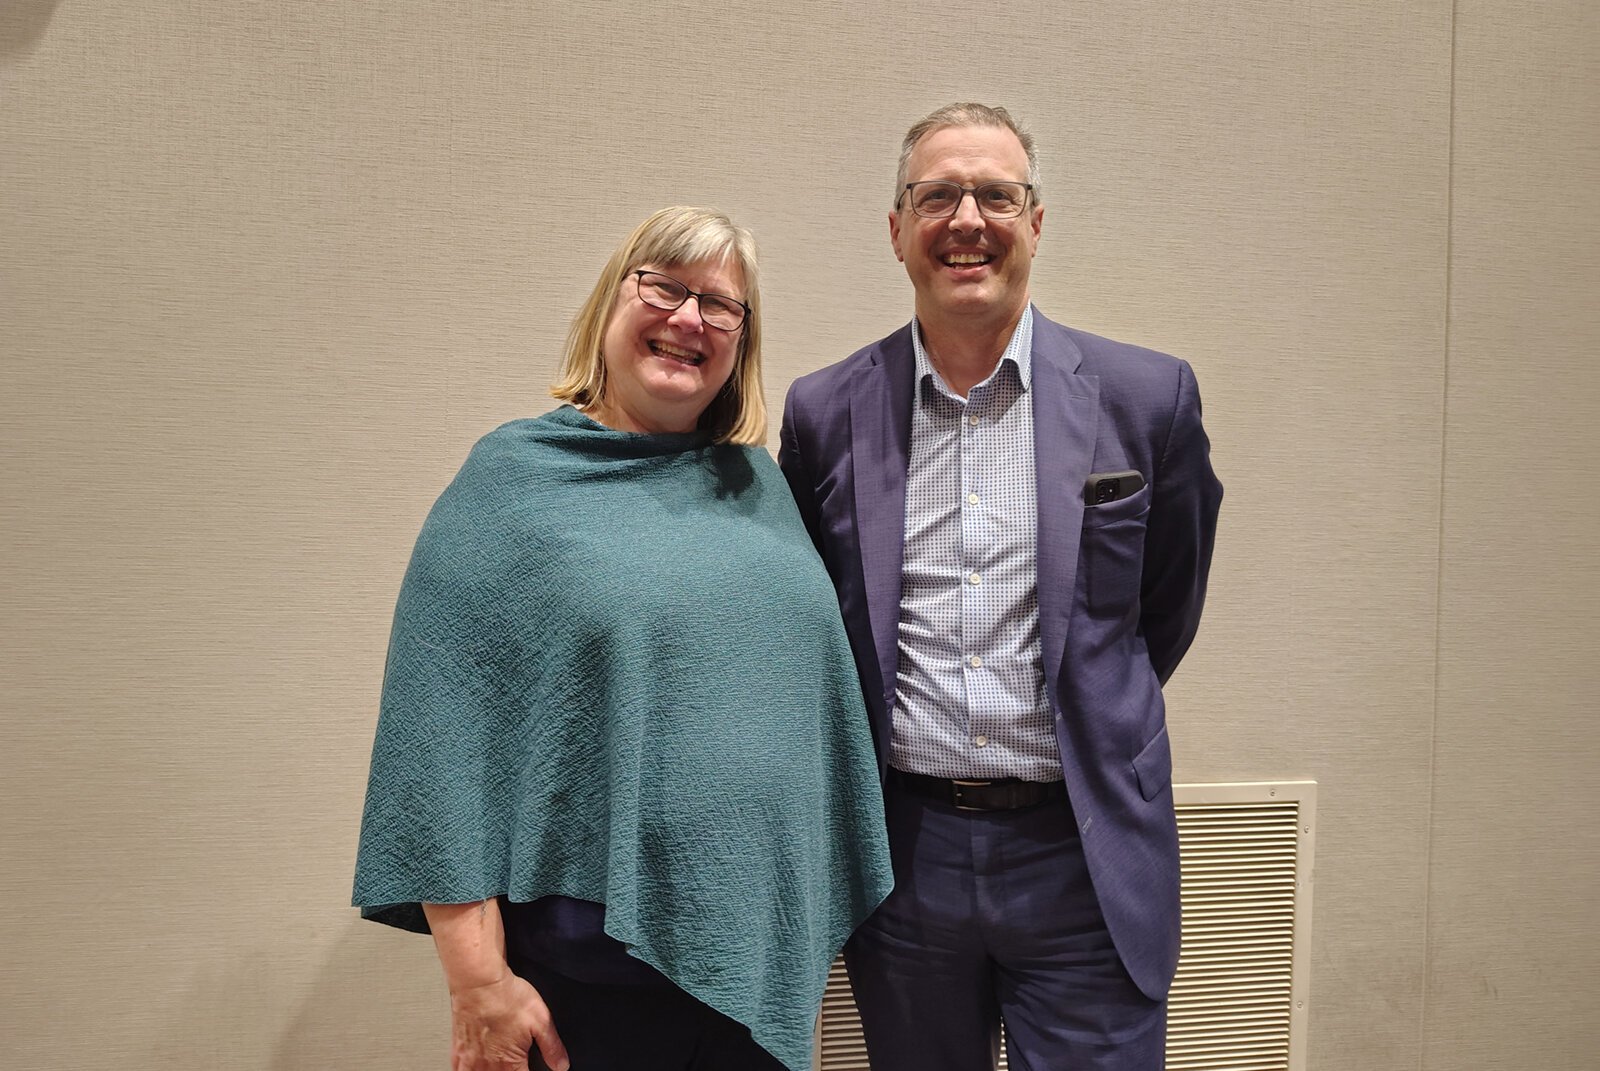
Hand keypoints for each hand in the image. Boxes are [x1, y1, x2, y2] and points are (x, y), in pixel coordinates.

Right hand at [447, 972, 569, 1070]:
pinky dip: (470, 1070)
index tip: (530, 1067)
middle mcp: (487, 1067)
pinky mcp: (458, 1051)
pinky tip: (476, 1066)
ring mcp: (470, 1061)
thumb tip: (561, 1065)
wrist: (478, 982)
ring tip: (500, 1064)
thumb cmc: (505, 997)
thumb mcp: (541, 1020)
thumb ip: (552, 1047)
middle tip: (516, 1064)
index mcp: (510, 1064)